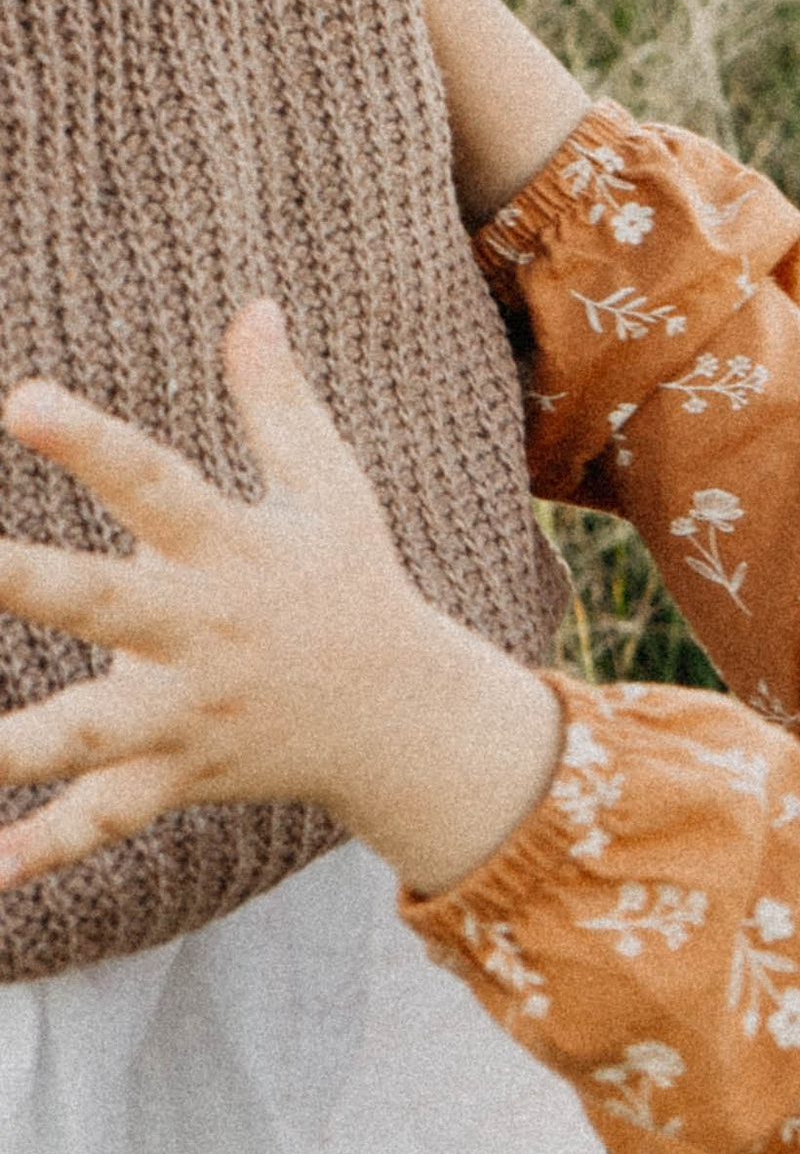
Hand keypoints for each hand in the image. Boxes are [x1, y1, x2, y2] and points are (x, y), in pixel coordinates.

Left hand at [0, 306, 564, 897]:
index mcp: (228, 548)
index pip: (151, 482)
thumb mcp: (329, 488)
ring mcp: (187, 713)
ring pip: (86, 731)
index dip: (85, 443)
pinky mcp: (178, 776)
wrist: (405, 719)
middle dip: (18, 583)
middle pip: (98, 602)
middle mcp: (201, 631)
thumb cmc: (350, 583)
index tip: (17, 401)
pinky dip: (51, 848)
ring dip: (11, 747)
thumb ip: (276, 401)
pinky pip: (108, 817)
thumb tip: (253, 306)